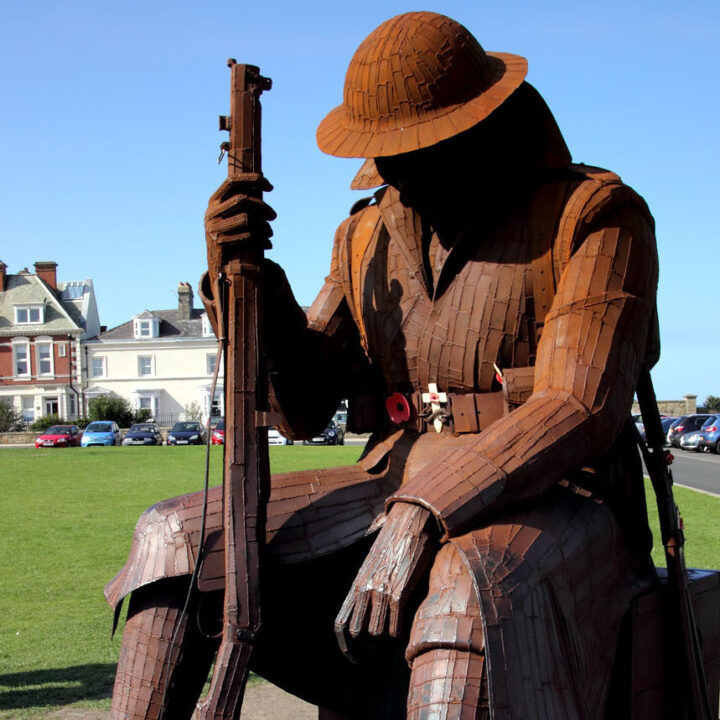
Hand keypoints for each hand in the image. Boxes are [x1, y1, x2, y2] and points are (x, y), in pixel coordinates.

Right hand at [205, 174, 276, 276]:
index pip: (233, 181)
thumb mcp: (229, 214)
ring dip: (264, 226)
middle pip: (242, 199)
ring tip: (270, 232)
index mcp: (214, 200)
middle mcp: (211, 212)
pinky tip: (268, 244)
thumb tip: (262, 180)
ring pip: (247, 218)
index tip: (271, 187)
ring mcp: (214, 227)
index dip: (253, 180)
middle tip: (274, 216)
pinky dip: (262, 240)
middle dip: (263, 207)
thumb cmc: (229, 232)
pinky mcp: (221, 242)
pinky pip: (247, 236)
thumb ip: (241, 200)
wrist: (216, 260)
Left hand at [335, 503, 436, 658]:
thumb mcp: (374, 564)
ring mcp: (381, 590)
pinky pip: (394, 627)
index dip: (346, 647)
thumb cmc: (394, 542)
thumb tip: (367, 606)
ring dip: (384, 642)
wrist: (410, 521)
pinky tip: (402, 629)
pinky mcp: (399, 591)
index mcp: (357, 583)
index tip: (354, 659)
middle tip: (379, 651)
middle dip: (368, 648)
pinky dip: (398, 635)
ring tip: (392, 639)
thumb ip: (368, 584)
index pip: (341, 623)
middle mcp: (364, 588)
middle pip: (357, 633)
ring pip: (375, 634)